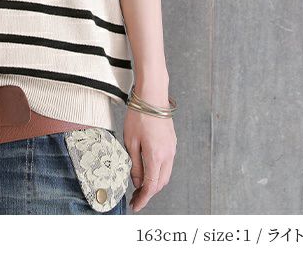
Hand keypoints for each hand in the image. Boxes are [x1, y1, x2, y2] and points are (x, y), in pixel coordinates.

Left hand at [123, 86, 176, 211]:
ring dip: (154, 183)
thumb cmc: (139, 116)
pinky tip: (148, 171)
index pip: (151, 186)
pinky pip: (167, 164)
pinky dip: (158, 172)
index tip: (136, 206)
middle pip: (160, 183)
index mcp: (156, 156)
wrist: (152, 97)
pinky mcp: (172, 143)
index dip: (143, 199)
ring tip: (139, 186)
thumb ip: (135, 164)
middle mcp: (168, 156)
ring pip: (165, 174)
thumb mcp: (130, 141)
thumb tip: (137, 182)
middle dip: (148, 193)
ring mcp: (172, 149)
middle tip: (135, 197)